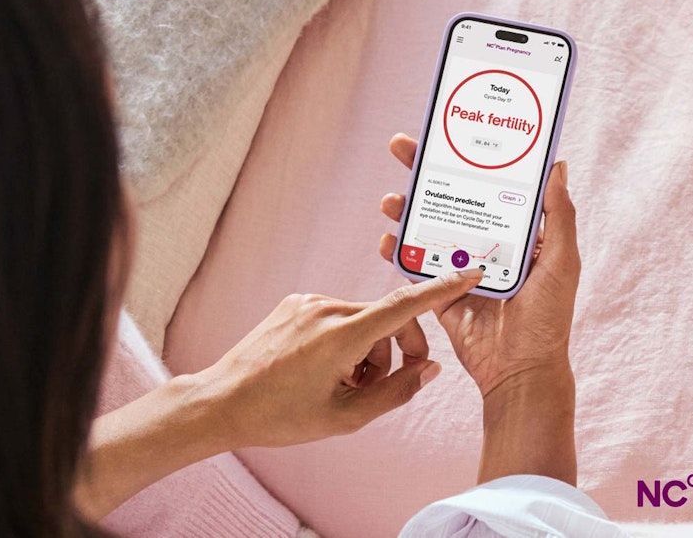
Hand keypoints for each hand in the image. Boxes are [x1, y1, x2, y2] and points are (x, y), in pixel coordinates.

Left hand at [193, 272, 482, 447]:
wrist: (222, 401)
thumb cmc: (280, 416)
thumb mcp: (346, 417)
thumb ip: (396, 392)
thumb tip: (430, 369)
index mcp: (341, 335)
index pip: (404, 305)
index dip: (442, 290)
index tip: (470, 274)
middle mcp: (326, 308)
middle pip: (386, 319)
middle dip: (394, 351)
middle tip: (377, 389)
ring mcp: (307, 302)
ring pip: (362, 320)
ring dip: (366, 350)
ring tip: (341, 386)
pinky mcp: (294, 303)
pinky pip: (337, 316)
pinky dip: (345, 340)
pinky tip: (323, 369)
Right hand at [378, 134, 579, 398]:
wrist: (519, 370)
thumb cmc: (548, 318)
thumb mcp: (561, 262)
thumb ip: (558, 217)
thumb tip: (557, 166)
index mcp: (514, 233)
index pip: (487, 185)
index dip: (466, 160)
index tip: (448, 134)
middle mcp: (484, 244)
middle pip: (449, 198)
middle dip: (424, 172)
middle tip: (401, 147)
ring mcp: (458, 267)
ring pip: (426, 227)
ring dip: (405, 209)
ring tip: (390, 199)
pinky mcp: (438, 292)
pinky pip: (414, 265)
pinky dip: (397, 250)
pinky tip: (386, 238)